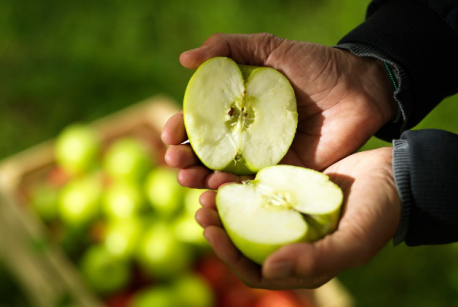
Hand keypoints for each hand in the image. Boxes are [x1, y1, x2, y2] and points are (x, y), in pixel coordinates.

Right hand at [162, 33, 396, 188]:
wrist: (359, 88)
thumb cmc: (317, 65)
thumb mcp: (271, 50)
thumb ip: (229, 49)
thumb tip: (184, 60)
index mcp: (238, 108)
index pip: (200, 122)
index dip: (180, 128)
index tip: (169, 133)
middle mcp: (246, 135)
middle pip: (206, 153)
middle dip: (184, 159)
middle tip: (173, 161)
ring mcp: (263, 157)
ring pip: (224, 174)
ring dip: (201, 179)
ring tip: (187, 179)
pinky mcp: (283, 174)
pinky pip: (254, 186)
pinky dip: (232, 190)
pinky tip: (217, 189)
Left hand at [195, 147, 400, 288]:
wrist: (393, 176)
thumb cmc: (379, 211)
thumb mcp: (354, 239)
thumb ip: (316, 260)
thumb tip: (270, 270)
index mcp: (302, 264)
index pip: (254, 270)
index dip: (228, 255)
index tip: (209, 231)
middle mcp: (290, 243)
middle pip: (244, 243)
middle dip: (218, 229)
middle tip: (201, 207)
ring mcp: (288, 218)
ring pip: (246, 218)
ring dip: (225, 207)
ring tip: (206, 190)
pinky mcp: (288, 193)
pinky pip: (258, 193)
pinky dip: (241, 187)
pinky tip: (225, 173)